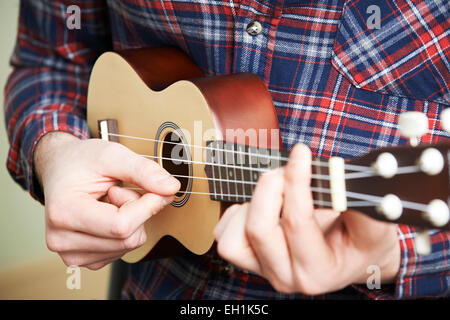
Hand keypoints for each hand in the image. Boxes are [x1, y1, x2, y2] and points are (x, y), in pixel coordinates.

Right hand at [34, 132, 179, 269]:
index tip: (154, 188)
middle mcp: (61, 240)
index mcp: (63, 212)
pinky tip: (108, 213)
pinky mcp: (83, 259)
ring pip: (129, 245)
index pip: (121, 226)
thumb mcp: (112, 154)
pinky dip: (125, 230)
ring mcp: (71, 254)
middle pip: (128, 238)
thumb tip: (171, 188)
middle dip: (138, 211)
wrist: (60, 169)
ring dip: (131, 220)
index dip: (147, 206)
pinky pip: (123, 250)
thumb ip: (143, 170)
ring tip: (110, 200)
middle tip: (121, 189)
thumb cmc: (82, 161)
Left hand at [214, 144, 399, 294]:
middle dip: (270, 188)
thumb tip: (338, 178)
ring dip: (253, 202)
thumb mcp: (375, 227)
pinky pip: (224, 234)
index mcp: (318, 272)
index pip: (297, 222)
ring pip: (234, 236)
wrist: (352, 257)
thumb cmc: (361, 241)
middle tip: (287, 169)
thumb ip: (362, 206)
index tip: (301, 153)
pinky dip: (238, 213)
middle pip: (259, 229)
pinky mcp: (247, 258)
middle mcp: (287, 277)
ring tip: (278, 190)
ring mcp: (263, 269)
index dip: (297, 181)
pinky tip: (262, 205)